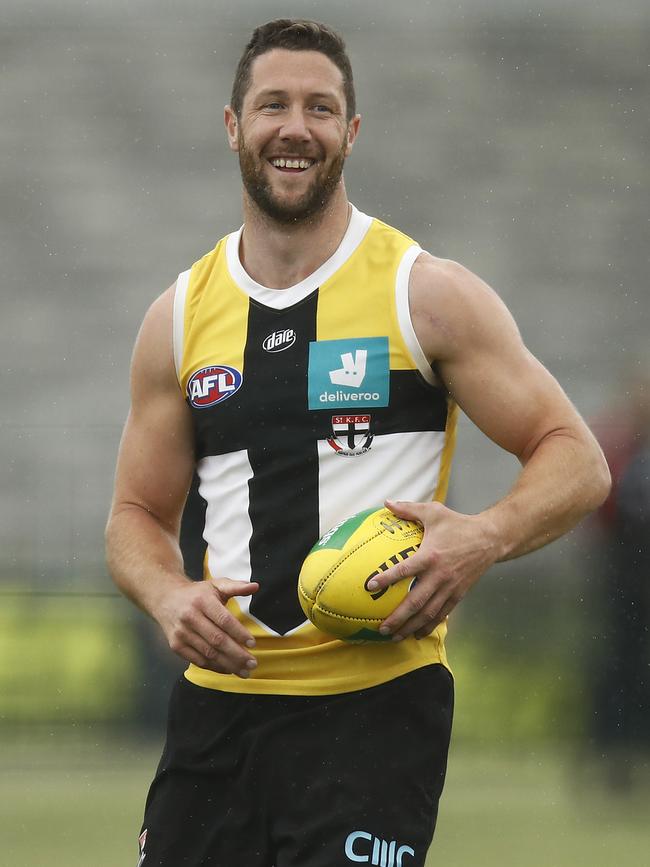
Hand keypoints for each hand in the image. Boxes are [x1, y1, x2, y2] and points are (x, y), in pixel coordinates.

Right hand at [156, 577, 258, 678]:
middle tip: (253, 664)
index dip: (239, 633)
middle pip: (217, 640)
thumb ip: (236, 586)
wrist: (165, 599)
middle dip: (237, 654)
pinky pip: (198, 660)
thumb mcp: (215, 585)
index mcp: (203, 601)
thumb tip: (255, 586)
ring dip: (228, 664)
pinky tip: (228, 669)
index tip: (252, 644)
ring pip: (208, 653)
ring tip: (245, 671)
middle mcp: (190, 617)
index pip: (224, 620)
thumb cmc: (197, 594)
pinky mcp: (176, 645)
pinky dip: (215, 667)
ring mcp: (181, 633)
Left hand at [367, 499, 499, 640]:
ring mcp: (450, 587)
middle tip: (381, 628)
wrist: (490, 539)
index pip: (405, 570)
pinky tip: (418, 633)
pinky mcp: (459, 594)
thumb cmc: (459, 524)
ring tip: (395, 636)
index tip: (370, 586)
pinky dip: (429, 625)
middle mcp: (440, 575)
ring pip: (428, 613)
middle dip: (398, 617)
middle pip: (416, 602)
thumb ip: (408, 509)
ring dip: (411, 626)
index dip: (387, 579)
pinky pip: (442, 614)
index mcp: (431, 556)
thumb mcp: (434, 512)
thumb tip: (387, 502)